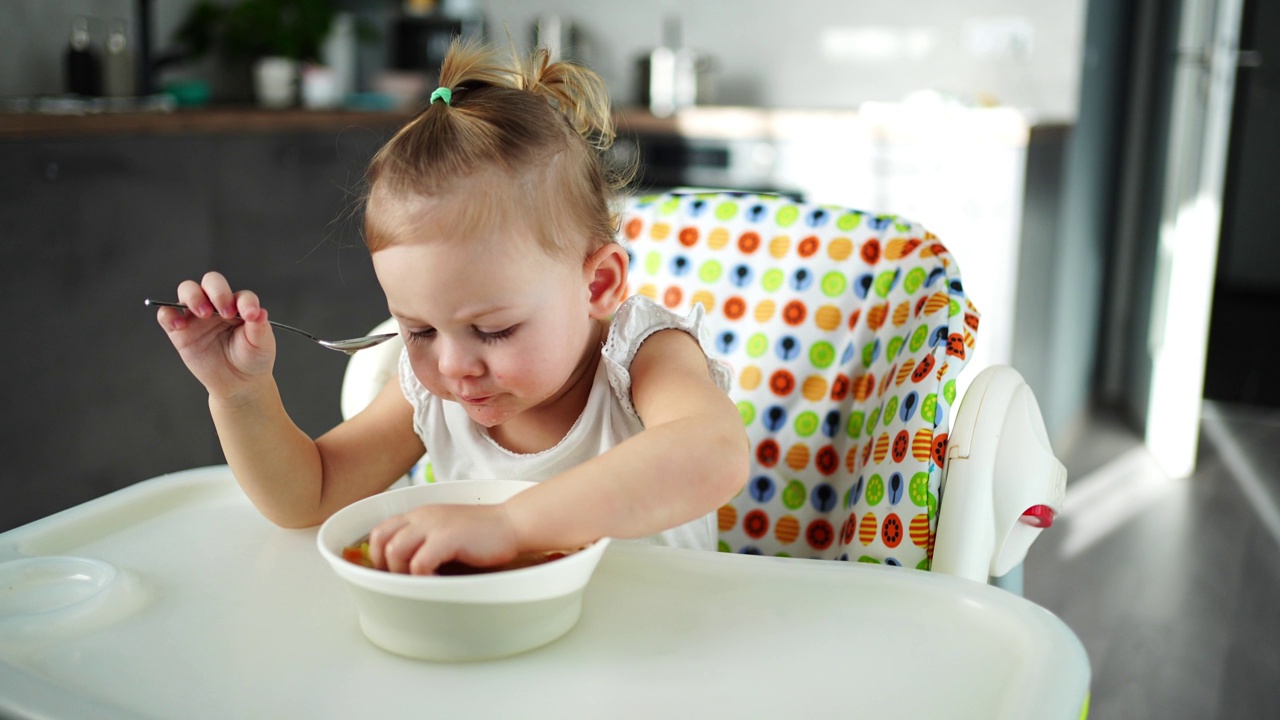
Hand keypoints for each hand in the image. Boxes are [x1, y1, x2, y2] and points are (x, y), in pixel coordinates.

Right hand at [155, 271, 275, 400]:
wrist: (237, 382)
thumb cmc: (252, 358)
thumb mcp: (262, 344)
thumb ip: (260, 327)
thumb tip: (259, 311)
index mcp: (239, 306)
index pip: (241, 295)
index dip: (246, 302)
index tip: (251, 316)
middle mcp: (217, 306)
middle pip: (211, 282)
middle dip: (218, 292)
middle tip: (226, 313)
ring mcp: (197, 316)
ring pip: (187, 290)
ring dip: (193, 296)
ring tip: (204, 313)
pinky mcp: (180, 331)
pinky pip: (166, 315)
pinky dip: (168, 314)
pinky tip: (179, 325)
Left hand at [367, 502, 520, 574]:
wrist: (513, 523)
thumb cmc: (484, 533)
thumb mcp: (447, 530)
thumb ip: (426, 541)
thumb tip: (406, 570)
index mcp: (420, 514)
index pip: (382, 530)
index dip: (378, 555)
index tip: (389, 573)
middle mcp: (422, 516)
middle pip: (380, 538)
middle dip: (382, 564)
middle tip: (399, 580)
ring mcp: (434, 525)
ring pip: (394, 551)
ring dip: (402, 573)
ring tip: (420, 581)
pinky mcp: (447, 538)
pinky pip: (418, 564)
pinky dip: (422, 579)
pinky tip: (437, 582)